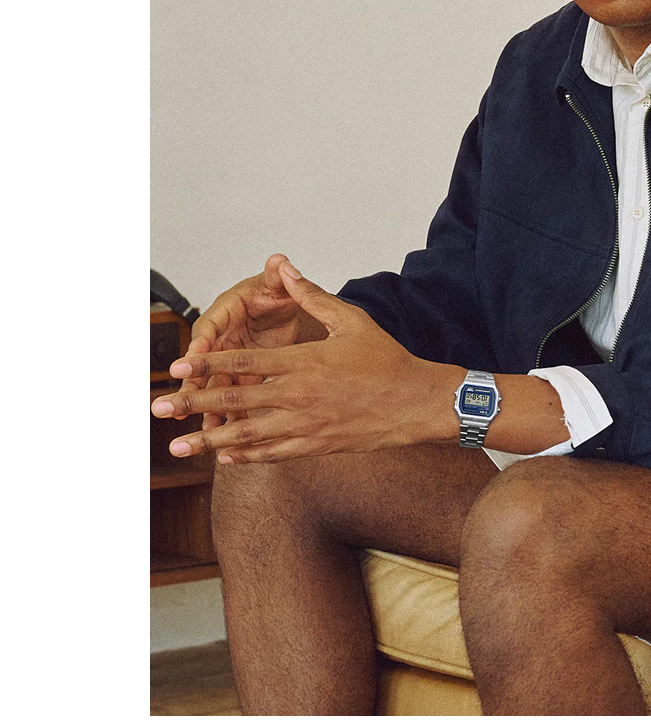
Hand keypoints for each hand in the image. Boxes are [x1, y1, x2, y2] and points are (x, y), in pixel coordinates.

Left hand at [150, 266, 453, 461]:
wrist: (416, 403)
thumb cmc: (386, 360)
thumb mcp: (350, 320)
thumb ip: (312, 295)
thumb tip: (286, 268)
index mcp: (303, 362)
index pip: (244, 361)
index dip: (207, 365)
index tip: (177, 368)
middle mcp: (298, 396)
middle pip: (235, 401)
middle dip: (193, 405)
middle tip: (159, 409)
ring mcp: (306, 425)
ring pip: (248, 434)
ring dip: (210, 441)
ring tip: (179, 448)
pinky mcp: (316, 446)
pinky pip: (274, 454)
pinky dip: (247, 456)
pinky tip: (226, 458)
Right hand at [174, 255, 325, 432]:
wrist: (287, 307)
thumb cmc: (277, 293)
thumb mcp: (278, 284)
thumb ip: (277, 276)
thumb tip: (279, 261)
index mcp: (228, 311)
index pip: (209, 328)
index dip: (198, 346)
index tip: (186, 363)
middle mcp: (224, 336)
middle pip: (204, 363)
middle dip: (192, 385)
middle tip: (178, 404)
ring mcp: (232, 358)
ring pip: (216, 385)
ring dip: (209, 407)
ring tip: (204, 431)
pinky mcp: (244, 374)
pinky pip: (234, 397)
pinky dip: (232, 415)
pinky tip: (229, 436)